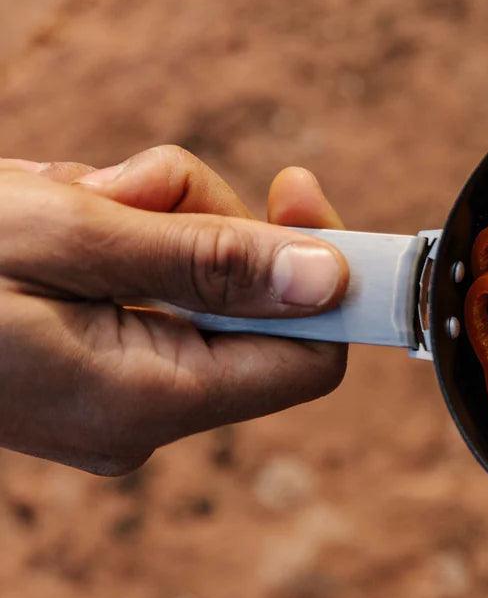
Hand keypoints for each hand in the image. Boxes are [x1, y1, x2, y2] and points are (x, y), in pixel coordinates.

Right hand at [0, 146, 348, 473]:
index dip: (322, 273)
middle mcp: (141, 412)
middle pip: (248, 304)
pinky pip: (140, 288)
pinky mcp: (80, 364)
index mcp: (151, 400)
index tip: (292, 188)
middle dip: (201, 219)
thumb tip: (329, 280)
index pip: (307, 359)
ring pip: (194, 280)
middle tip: (118, 185)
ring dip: (145, 215)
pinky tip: (48, 214)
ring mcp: (109, 392)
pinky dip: (112, 234)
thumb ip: (211, 261)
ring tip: (62, 197)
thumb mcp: (73, 239)